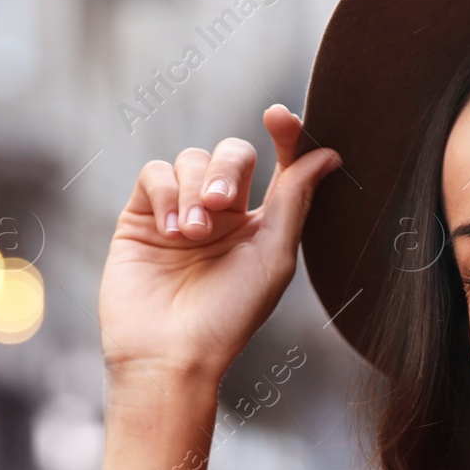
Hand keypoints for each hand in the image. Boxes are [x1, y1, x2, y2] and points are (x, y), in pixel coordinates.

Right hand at [97, 105, 342, 386]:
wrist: (168, 353)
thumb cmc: (228, 317)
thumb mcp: (273, 257)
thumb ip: (295, 200)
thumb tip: (328, 155)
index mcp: (262, 224)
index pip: (279, 164)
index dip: (285, 135)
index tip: (278, 117)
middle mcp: (222, 214)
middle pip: (232, 153)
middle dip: (228, 169)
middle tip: (221, 205)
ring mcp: (179, 212)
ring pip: (191, 159)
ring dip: (194, 191)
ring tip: (192, 235)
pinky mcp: (141, 217)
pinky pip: (155, 174)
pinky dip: (165, 193)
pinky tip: (169, 231)